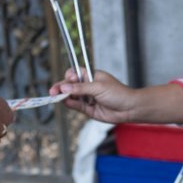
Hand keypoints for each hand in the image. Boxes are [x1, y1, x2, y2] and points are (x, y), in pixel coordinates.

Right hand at [50, 69, 182, 123]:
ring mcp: (87, 98)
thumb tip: (64, 87)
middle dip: (61, 87)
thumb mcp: (98, 87)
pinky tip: (65, 102)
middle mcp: (87, 86)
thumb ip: (80, 88)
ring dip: (63, 96)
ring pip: (71, 96)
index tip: (68, 79)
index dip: (69, 76)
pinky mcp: (88, 109)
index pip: (74, 73)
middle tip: (53, 92)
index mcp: (90, 76)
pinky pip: (75, 106)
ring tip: (56, 97)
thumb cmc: (118, 93)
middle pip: (69, 85)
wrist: (129, 108)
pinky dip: (70, 104)